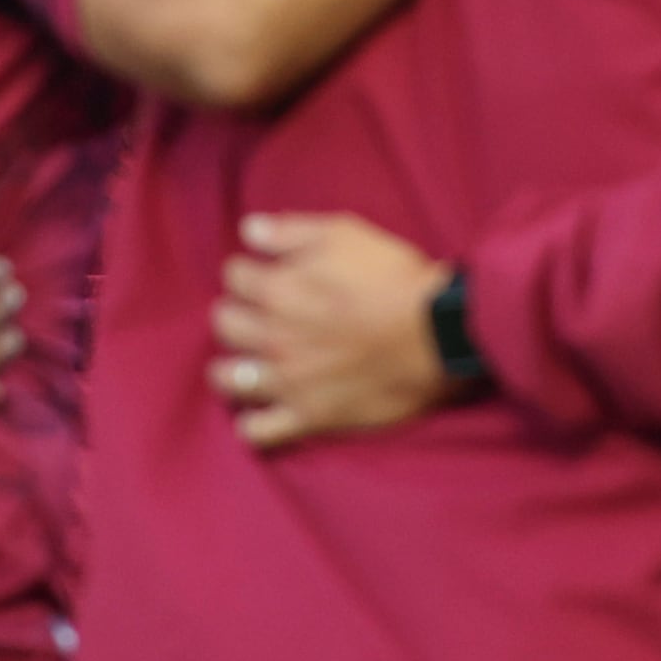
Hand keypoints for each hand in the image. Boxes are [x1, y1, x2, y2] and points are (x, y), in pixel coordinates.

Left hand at [211, 213, 456, 448]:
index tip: (264, 273)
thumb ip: (290, 231)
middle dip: (236, 312)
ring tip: (250, 362)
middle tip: (258, 314)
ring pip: (229, 378)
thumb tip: (249, 230)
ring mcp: (288, 381)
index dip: (249, 270)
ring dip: (232, 366)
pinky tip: (260, 410)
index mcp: (278, 290)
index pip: (234, 276)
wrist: (436, 334)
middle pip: (224, 323)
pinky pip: (259, 431)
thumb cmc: (393, 279)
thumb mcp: (343, 234)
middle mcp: (273, 336)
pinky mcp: (310, 417)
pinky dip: (253, 423)